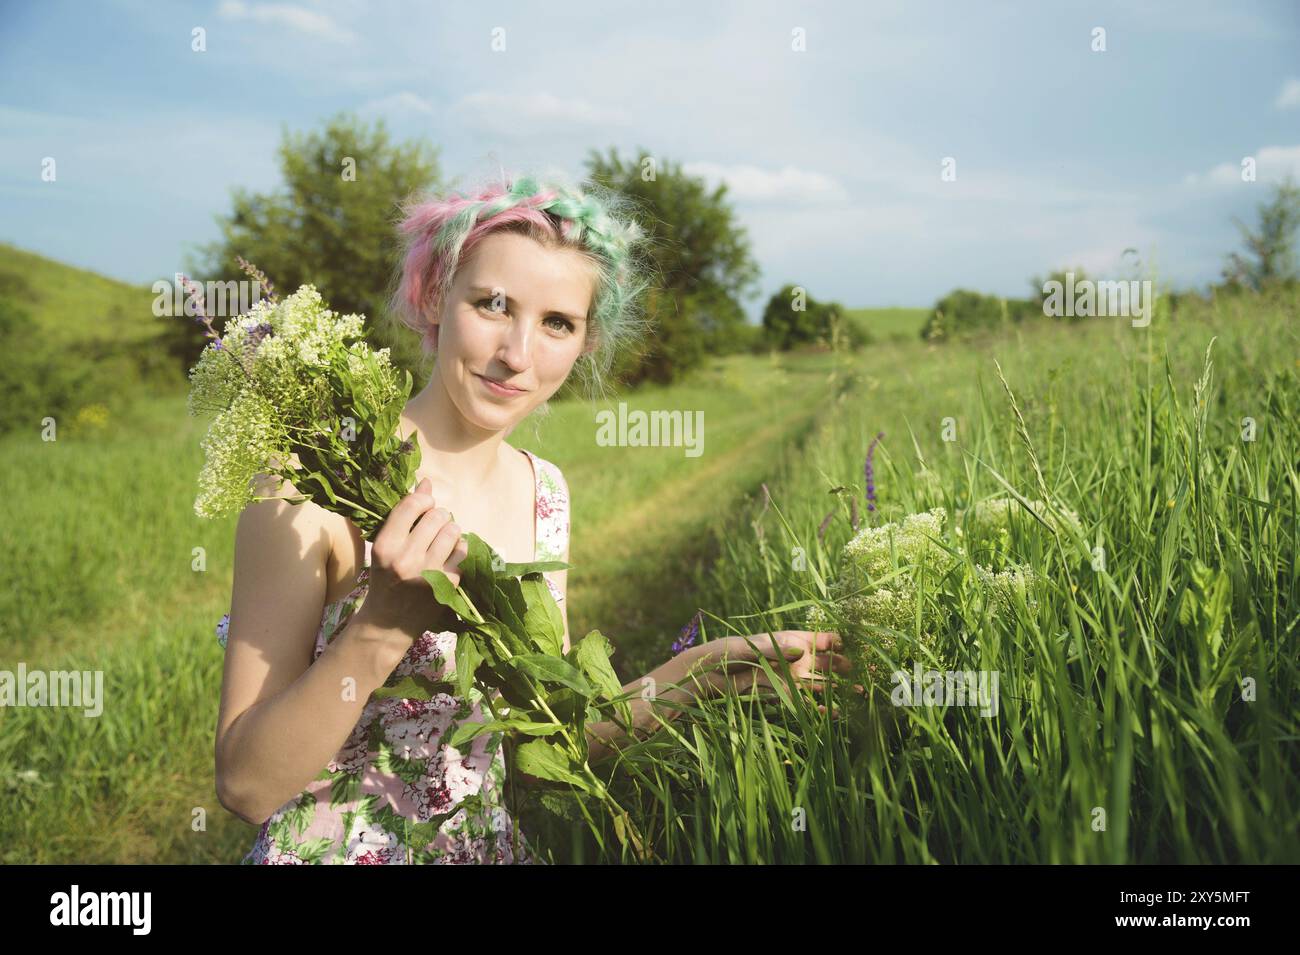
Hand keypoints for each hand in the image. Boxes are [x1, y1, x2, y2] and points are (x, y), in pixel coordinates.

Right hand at [357, 477, 468, 645]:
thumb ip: (404, 516)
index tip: (425, 506)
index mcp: (384, 546)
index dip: (424, 500)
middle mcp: (405, 558)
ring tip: (443, 540)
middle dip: (439, 516)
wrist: (388, 624)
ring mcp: (428, 573)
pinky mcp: (448, 584)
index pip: (411, 505)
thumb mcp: (386, 548)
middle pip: (437, 516)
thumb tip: (426, 482)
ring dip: (451, 531)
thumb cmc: (385, 579)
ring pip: (453, 531)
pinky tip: (449, 556)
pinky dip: (459, 549)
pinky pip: (463, 551)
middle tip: (435, 525)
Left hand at [694, 631, 860, 716]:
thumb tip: (801, 651)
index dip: (842, 642)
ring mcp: (792, 679)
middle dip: (850, 667)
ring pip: (823, 684)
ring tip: (862, 694)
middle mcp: (796, 660)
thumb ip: (775, 649)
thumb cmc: (730, 652)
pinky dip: (823, 709)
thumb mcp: (751, 648)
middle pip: (829, 663)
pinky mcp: (784, 697)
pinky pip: (808, 704)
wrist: (711, 674)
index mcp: (791, 641)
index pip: (823, 640)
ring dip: (842, 689)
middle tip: (870, 672)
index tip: (859, 647)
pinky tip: (838, 714)